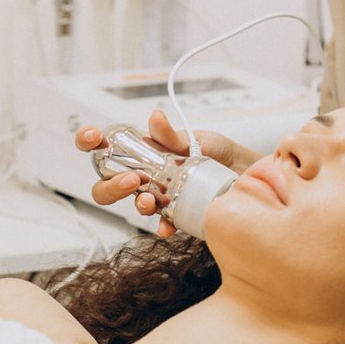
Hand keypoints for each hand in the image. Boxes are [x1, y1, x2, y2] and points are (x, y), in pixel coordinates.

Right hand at [78, 108, 262, 238]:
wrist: (254, 181)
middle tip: (133, 179)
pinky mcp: (175, 218)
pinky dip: (162, 226)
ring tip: (152, 200)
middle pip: (106, 182)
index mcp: (146, 151)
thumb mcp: (202, 140)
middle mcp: (147, 175)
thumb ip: (174, 135)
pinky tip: (169, 226)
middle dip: (110, 183)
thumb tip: (155, 117)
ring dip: (136, 203)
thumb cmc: (225, 157)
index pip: (107, 146)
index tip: (93, 138)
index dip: (90, 141)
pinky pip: (160, 225)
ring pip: (130, 204)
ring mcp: (159, 198)